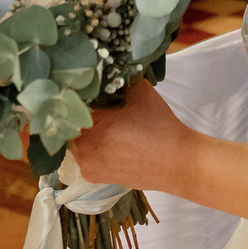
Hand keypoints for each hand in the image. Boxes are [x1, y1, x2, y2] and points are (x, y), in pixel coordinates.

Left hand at [64, 79, 194, 195]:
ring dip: (84, 131)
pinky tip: (107, 139)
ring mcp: (87, 167)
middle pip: (69, 125)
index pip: (69, 107)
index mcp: (88, 127)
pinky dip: (90, 147)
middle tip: (92, 103)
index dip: (74, 95)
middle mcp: (81, 150)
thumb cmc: (158, 126)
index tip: (82, 88)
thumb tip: (104, 71)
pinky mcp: (95, 177)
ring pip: (76, 141)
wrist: (177, 162)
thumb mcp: (139, 91)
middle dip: (78, 114)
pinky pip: (84, 156)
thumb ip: (117, 80)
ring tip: (102, 121)